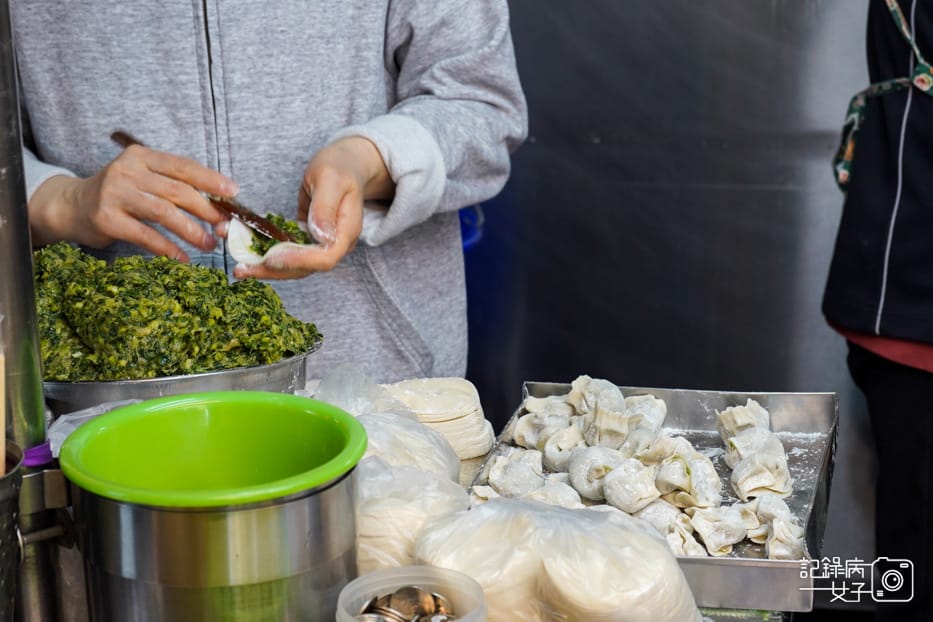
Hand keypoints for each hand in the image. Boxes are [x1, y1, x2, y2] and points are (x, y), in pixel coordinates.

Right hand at [29, 144, 237, 261]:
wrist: (72, 205)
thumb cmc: (119, 194)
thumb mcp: (142, 178)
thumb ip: (172, 185)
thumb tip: (217, 205)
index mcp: (141, 156)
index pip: (183, 166)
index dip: (210, 180)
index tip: (233, 192)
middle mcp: (127, 171)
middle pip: (177, 190)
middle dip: (206, 210)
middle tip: (223, 226)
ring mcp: (115, 194)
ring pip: (164, 213)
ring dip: (191, 231)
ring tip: (208, 245)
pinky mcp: (107, 219)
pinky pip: (146, 236)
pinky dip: (168, 248)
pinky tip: (182, 258)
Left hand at [233, 136, 394, 279]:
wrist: (345, 165)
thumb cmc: (340, 167)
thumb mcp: (330, 179)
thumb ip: (324, 207)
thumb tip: (322, 236)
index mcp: (346, 231)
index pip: (325, 257)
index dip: (298, 260)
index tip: (271, 257)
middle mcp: (335, 243)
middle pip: (307, 268)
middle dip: (274, 270)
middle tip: (243, 269)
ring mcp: (321, 244)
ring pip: (295, 266)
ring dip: (267, 268)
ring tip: (240, 268)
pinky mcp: (308, 240)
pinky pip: (289, 253)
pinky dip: (268, 256)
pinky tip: (248, 255)